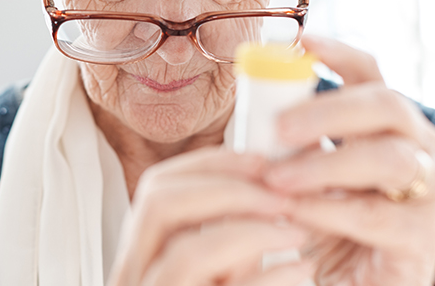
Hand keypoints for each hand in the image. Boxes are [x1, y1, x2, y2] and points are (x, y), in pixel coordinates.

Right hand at [107, 148, 314, 285]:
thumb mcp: (224, 274)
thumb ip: (233, 232)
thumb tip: (273, 174)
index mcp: (143, 257)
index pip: (157, 189)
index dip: (210, 164)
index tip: (262, 159)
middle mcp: (135, 281)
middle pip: (157, 205)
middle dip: (227, 187)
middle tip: (282, 190)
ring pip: (184, 253)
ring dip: (248, 229)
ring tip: (296, 226)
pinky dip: (264, 276)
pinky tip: (299, 271)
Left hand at [263, 35, 434, 285]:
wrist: (337, 283)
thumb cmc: (313, 218)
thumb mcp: (294, 168)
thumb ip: (281, 138)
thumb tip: (248, 101)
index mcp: (382, 123)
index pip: (369, 73)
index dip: (339, 53)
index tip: (301, 42)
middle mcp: (415, 146)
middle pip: (386, 105)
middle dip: (330, 111)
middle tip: (280, 127)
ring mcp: (427, 190)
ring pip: (388, 158)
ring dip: (326, 165)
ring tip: (277, 180)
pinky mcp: (421, 238)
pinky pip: (377, 215)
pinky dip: (331, 210)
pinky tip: (296, 213)